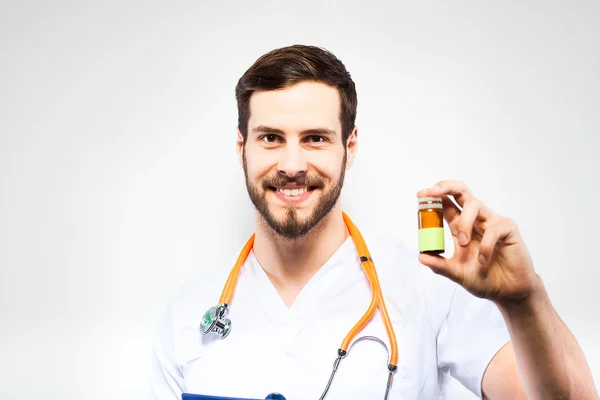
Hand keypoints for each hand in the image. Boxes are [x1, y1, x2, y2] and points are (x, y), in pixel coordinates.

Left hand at [417, 180, 540, 303]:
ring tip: (463, 244)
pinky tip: (484, 259)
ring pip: (475, 204)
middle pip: (462, 192)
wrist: (507, 293)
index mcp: (461, 226)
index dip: (435, 196)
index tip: (421, 195)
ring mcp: (491, 223)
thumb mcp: (456, 273)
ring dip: (464, 223)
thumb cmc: (484, 279)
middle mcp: (475, 220)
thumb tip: (421, 257)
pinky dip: (485, 245)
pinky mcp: (508, 230)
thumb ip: (439, 265)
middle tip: (433, 193)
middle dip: (446, 187)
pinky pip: (493, 228)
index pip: (447, 204)